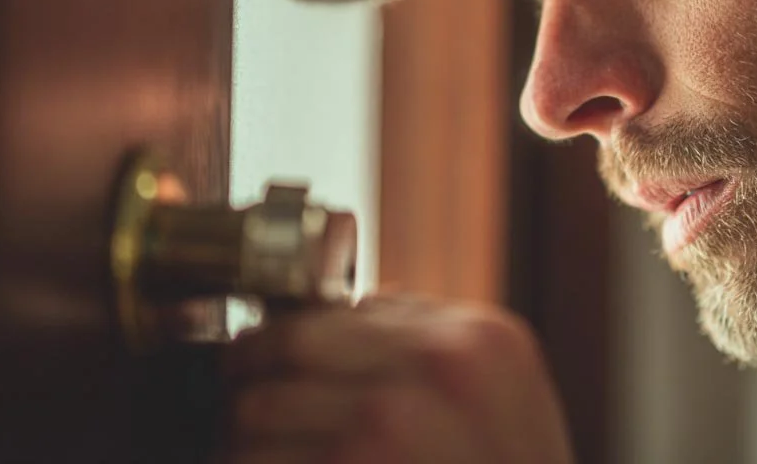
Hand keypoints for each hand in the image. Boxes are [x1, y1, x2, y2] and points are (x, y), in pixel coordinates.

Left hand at [221, 297, 574, 463]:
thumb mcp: (510, 408)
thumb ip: (446, 357)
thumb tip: (369, 309)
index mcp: (481, 342)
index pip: (353, 307)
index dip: (312, 340)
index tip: (290, 361)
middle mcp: (435, 370)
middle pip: (292, 341)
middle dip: (258, 374)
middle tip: (247, 396)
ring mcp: (383, 426)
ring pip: (254, 408)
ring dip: (248, 439)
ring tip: (273, 455)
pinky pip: (246, 463)